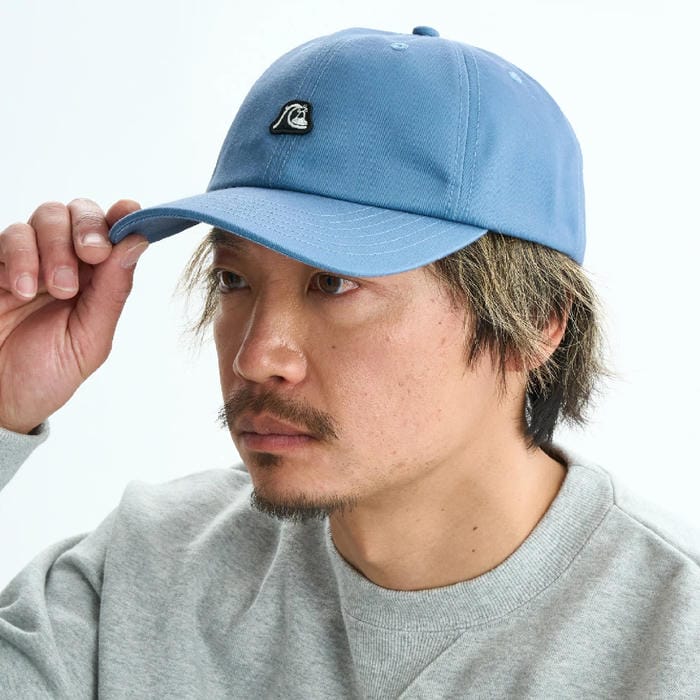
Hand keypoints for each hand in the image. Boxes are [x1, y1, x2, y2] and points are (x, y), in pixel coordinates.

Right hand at [0, 199, 146, 433]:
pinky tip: (23, 290)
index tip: (128, 212)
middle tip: (91, 255)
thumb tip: (136, 244)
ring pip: (46, 217)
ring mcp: (30, 261)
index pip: (113, 234)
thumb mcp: (90, 339)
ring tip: (58, 289)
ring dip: (56, 247)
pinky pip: (9, 236)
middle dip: (88, 227)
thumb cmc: (47, 374)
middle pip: (80, 213)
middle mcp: (66, 263)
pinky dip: (21, 257)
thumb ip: (112, 292)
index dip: (122, 218)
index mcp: (97, 280)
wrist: (0, 399)